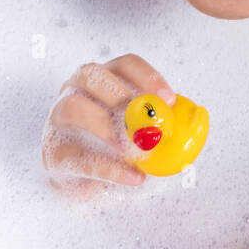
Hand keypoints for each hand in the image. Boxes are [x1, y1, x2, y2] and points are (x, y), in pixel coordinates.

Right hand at [41, 54, 176, 198]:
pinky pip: (75, 155)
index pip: (124, 64)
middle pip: (91, 75)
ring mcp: (58, 119)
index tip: (168, 99)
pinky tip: (132, 176)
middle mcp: (74, 90)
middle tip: (146, 121)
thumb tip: (196, 119)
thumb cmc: (115, 149)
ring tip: (133, 149)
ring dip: (107, 126)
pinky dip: (106, 167)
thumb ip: (161, 123)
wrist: (83, 184)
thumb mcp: (142, 132)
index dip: (147, 77)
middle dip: (121, 94)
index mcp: (102, 80)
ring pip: (74, 106)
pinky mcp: (52, 153)